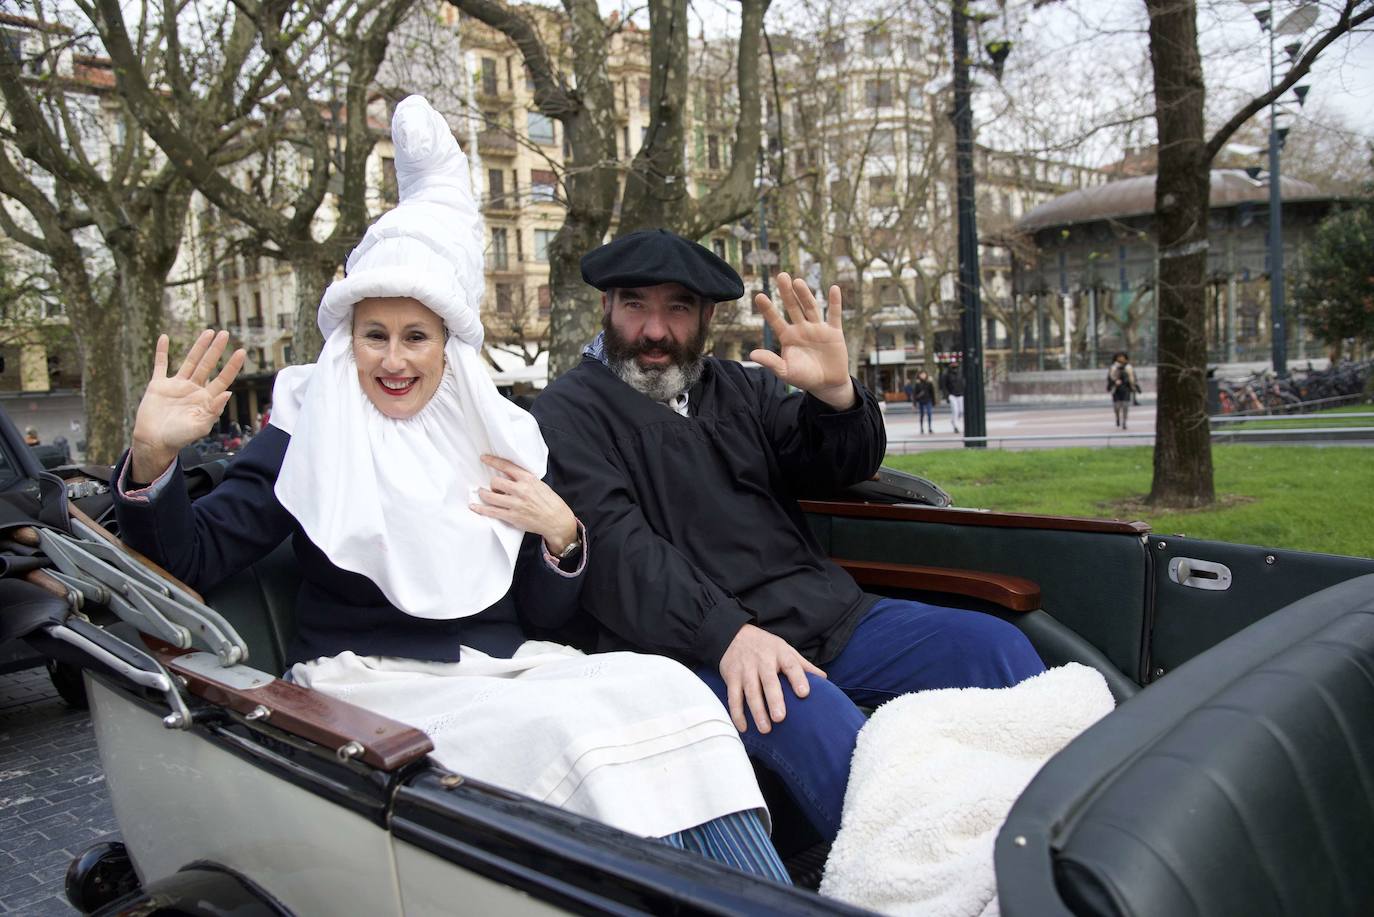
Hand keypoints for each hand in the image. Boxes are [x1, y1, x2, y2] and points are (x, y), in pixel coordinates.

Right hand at [131, 330, 244, 481]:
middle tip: (226, 333)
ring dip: (198, 346)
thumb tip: (228, 393)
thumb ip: (214, 410)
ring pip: (190, 361)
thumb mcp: (200, 426)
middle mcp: (193, 389)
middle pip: (208, 364)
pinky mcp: (158, 385)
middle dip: (217, 349)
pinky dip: (161, 351)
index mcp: (206, 399)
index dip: (232, 365)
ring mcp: (176, 385)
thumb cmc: (179, 438)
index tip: (242, 351)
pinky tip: (164, 338)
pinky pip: (160, 364)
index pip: (223, 378)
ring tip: (208, 332)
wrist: (154, 442)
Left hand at [472, 455, 577, 552]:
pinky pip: (492, 511)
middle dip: (492, 484)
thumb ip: (525, 480)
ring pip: (491, 496)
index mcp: (528, 479)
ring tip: (482, 493)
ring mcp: (515, 504)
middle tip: (492, 486)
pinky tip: (474, 506)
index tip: (484, 458)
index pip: (506, 466)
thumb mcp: (539, 485)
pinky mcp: (512, 516)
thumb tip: (510, 476)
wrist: (557, 520)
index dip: (493, 461)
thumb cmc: (550, 502)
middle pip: (496, 481)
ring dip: (484, 494)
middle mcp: (520, 490)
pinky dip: (481, 509)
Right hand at [718, 624, 827, 733]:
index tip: (804, 693)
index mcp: (780, 654)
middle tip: (780, 718)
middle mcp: (762, 661)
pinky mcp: (731, 676)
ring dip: (757, 711)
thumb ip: (803, 665)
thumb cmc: (766, 646)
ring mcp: (745, 669)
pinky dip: (737, 713)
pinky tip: (743, 727)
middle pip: (768, 681)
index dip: (798, 679)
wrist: (733, 633)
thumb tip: (824, 679)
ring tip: (765, 729)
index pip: (791, 666)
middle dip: (774, 699)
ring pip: (751, 691)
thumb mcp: (785, 650)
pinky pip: (733, 697)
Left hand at [750, 273, 854, 409]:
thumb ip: (771, 362)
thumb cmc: (804, 377)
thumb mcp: (785, 371)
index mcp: (788, 336)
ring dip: (805, 295)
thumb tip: (752, 354)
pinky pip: (834, 315)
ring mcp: (818, 328)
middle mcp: (801, 328)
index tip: (759, 296)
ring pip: (810, 308)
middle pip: (793, 307)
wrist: (827, 384)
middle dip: (787, 293)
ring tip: (798, 282)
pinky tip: (834, 289)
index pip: (775, 320)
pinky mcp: (834, 332)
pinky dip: (835, 302)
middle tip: (781, 275)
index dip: (768, 309)